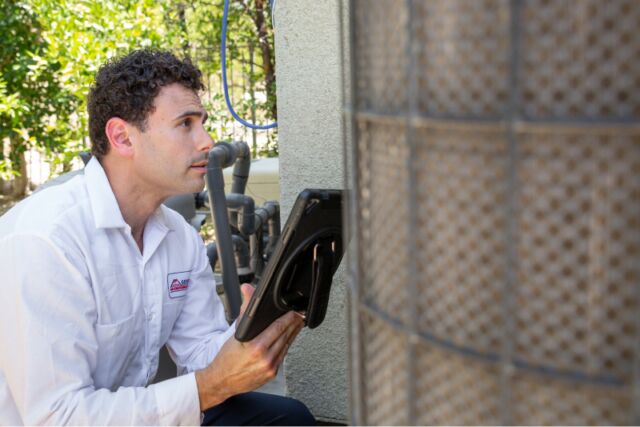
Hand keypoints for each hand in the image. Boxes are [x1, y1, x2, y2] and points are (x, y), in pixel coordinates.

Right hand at [195, 284, 304, 410]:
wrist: (221, 382)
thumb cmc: (226, 358)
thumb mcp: (235, 333)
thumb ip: (245, 310)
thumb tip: (247, 289)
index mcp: (256, 347)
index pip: (279, 327)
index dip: (290, 318)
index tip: (295, 311)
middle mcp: (266, 359)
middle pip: (286, 336)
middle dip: (294, 324)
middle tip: (300, 315)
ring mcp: (270, 368)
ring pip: (286, 346)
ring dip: (293, 334)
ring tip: (297, 324)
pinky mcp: (272, 374)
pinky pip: (283, 356)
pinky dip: (286, 345)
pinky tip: (288, 338)